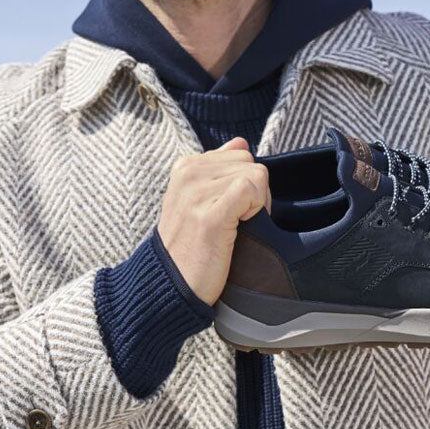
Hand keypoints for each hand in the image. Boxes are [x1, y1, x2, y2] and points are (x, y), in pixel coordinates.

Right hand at [157, 137, 270, 305]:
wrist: (172, 286)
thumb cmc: (192, 246)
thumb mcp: (199, 199)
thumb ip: (220, 168)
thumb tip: (241, 142)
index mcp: (186, 166)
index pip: (240, 154)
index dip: (246, 183)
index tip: (232, 209)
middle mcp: (189, 173)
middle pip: (250, 163)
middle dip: (254, 192)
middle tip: (237, 221)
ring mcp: (196, 192)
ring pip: (256, 175)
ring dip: (257, 205)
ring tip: (234, 228)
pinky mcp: (209, 214)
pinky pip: (251, 189)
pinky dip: (256, 209)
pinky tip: (238, 229)